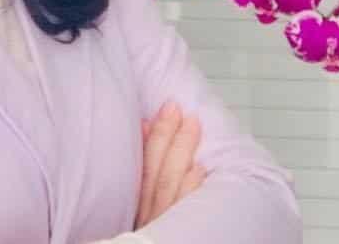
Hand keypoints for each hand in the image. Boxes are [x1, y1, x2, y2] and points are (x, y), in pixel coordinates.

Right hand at [134, 100, 206, 229]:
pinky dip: (190, 186)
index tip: (157, 111)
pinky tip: (199, 167)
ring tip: (192, 123)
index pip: (140, 166)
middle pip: (154, 169)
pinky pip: (184, 208)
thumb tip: (144, 129)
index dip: (147, 137)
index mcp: (139, 206)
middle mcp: (150, 214)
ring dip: (181, 149)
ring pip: (169, 182)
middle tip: (174, 107)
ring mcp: (165, 223)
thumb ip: (144, 173)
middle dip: (165, 134)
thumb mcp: (143, 206)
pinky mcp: (183, 234)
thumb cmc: (155, 231)